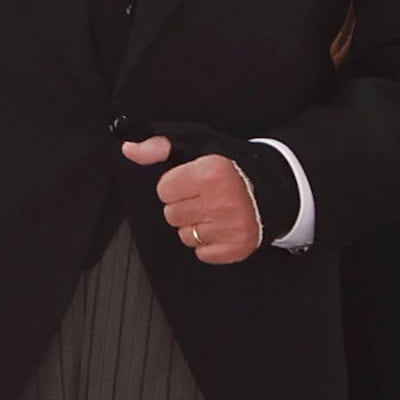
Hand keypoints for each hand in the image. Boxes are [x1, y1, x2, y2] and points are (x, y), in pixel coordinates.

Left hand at [122, 137, 263, 266]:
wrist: (270, 188)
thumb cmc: (229, 166)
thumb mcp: (196, 145)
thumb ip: (159, 146)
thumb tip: (129, 150)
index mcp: (211, 172)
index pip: (164, 190)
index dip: (175, 185)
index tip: (194, 181)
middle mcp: (223, 200)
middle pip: (172, 215)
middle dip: (183, 206)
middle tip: (205, 197)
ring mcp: (232, 227)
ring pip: (185, 236)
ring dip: (195, 225)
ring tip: (215, 211)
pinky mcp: (237, 247)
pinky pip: (201, 253)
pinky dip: (209, 243)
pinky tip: (222, 226)